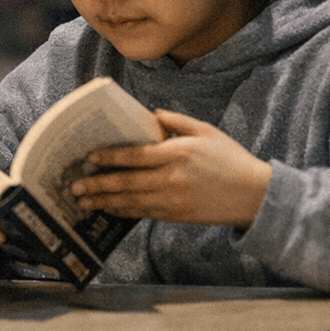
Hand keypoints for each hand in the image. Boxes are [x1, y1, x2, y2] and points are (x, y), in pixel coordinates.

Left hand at [72, 109, 272, 226]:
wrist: (255, 195)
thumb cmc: (231, 159)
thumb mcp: (205, 131)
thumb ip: (176, 121)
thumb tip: (149, 114)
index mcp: (178, 153)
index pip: (135, 156)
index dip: (109, 157)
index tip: (89, 157)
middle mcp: (172, 178)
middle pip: (126, 182)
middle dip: (97, 184)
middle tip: (74, 185)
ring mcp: (174, 200)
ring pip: (130, 202)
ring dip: (104, 201)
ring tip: (83, 201)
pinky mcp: (177, 216)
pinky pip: (143, 213)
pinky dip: (123, 211)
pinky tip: (109, 209)